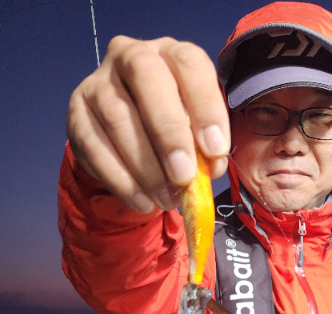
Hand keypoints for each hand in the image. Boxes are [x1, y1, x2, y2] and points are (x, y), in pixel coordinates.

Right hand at [66, 36, 230, 213]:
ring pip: (117, 116)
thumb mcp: (196, 134)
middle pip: (146, 76)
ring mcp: (98, 83)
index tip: (216, 149)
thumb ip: (206, 146)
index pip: (189, 63)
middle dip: (168, 131)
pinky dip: (121, 180)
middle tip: (184, 175)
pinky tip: (142, 202)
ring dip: (145, 166)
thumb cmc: (174, 133)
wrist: (129, 145)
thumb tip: (210, 167)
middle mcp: (130, 56)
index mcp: (170, 54)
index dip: (205, 105)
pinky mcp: (77, 114)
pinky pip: (94, 146)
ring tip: (166, 199)